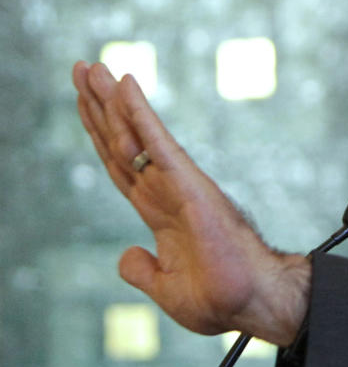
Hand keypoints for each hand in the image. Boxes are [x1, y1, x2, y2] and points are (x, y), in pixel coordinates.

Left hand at [72, 61, 309, 345]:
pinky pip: (156, 142)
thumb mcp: (165, 287)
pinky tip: (125, 86)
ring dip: (110, 99)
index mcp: (160, 212)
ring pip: (134, 134)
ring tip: (89, 67)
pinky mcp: (187, 183)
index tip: (85, 103)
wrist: (248, 299)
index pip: (121, 165)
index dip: (100, 134)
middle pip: (121, 141)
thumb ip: (141, 269)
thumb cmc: (219, 297)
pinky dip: (139, 113)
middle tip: (81, 67)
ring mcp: (176, 182)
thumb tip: (125, 254)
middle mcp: (166, 190)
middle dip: (98, 105)